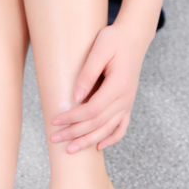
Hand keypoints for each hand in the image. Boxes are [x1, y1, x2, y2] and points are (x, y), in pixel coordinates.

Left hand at [50, 21, 150, 151]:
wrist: (134, 38)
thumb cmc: (114, 40)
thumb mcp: (100, 49)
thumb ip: (88, 73)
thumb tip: (76, 97)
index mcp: (118, 85)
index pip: (92, 110)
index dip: (72, 118)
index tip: (55, 121)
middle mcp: (125, 98)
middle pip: (97, 123)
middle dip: (75, 133)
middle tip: (54, 139)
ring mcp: (127, 103)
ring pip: (107, 129)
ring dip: (88, 141)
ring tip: (70, 149)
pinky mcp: (127, 104)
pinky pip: (121, 127)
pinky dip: (111, 139)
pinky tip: (98, 146)